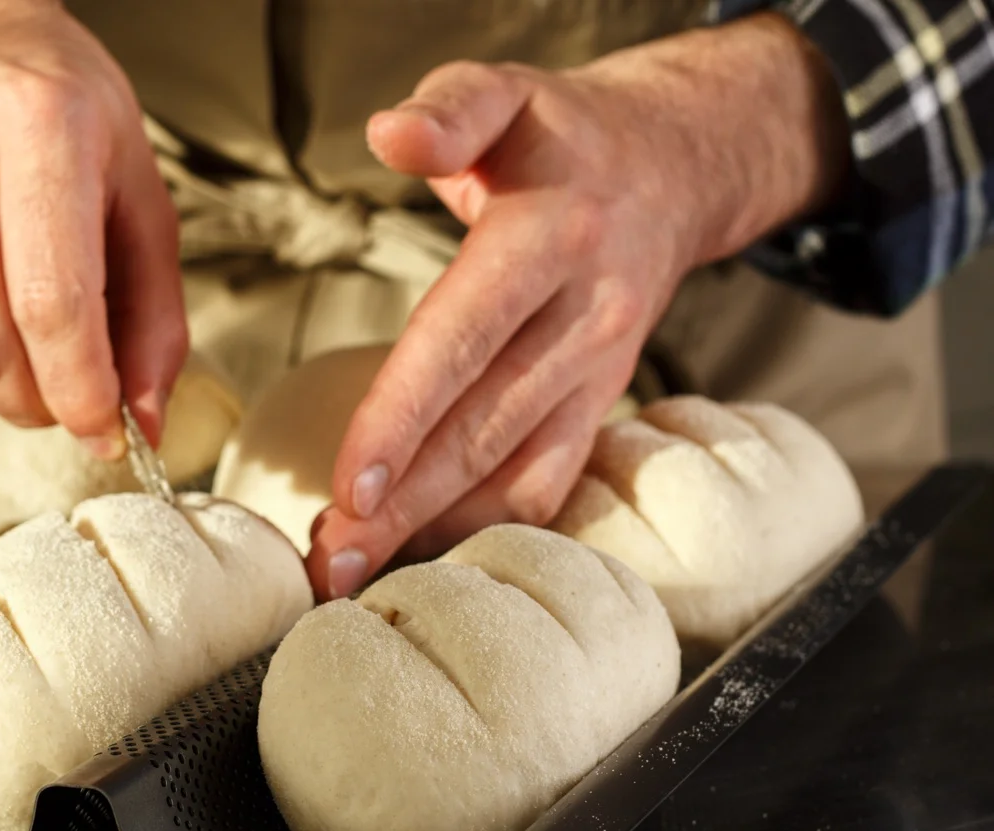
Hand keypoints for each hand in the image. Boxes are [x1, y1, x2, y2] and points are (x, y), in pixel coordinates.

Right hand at [0, 0, 184, 452]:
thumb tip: (143, 419)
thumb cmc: (56, 109)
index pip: (52, 304)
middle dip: (32, 403)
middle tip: (62, 396)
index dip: (82, 392)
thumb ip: (155, 315)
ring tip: (16, 367)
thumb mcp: (140, 194)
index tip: (104, 428)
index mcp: (38, 126)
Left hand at [305, 15, 848, 599]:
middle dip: (400, 505)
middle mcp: (580, 318)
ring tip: (353, 573)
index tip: (347, 486)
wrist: (673, 173)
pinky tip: (425, 554)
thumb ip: (449, 108)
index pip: (464, 338)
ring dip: (433, 531)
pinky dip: (485, 527)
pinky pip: (546, 484)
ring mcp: (597, 373)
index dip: (403, 416)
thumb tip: (387, 133)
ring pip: (513, 474)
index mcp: (549, 238)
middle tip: (325, 563)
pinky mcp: (598, 406)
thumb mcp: (507, 90)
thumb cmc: (564, 138)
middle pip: (480, 428)